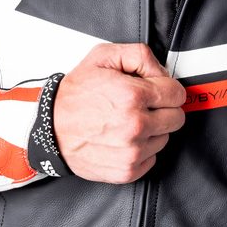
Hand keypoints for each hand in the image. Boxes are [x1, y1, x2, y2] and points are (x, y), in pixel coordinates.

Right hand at [53, 43, 186, 182]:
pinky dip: (142, 149)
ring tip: (127, 121)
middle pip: (177, 118)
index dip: (166, 88)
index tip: (155, 90)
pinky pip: (152, 158)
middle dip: (163, 108)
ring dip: (152, 130)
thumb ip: (139, 55)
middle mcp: (135, 125)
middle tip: (143, 105)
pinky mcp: (127, 170)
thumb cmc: (74, 95)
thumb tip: (162, 72)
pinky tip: (123, 138)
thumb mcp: (103, 57)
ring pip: (165, 138)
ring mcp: (132, 151)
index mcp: (133, 96)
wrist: (49, 129)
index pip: (177, 94)